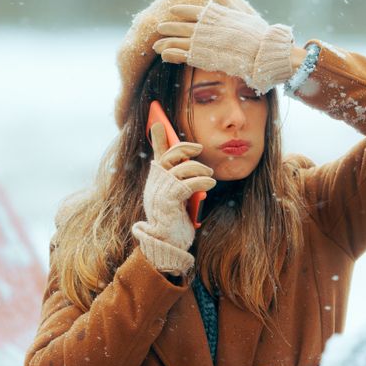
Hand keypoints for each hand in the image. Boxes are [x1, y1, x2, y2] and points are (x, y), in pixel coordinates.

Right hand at [131, 123, 215, 275]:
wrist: (167, 244)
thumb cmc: (174, 221)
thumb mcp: (178, 197)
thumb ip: (181, 180)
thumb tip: (189, 164)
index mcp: (156, 180)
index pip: (157, 154)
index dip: (158, 138)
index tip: (157, 121)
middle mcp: (155, 183)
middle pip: (170, 155)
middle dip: (185, 148)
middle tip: (198, 148)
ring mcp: (159, 191)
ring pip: (182, 168)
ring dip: (200, 168)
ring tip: (209, 174)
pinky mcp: (168, 201)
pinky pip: (187, 183)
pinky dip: (201, 180)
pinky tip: (210, 182)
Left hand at [151, 0, 295, 92]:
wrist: (261, 52)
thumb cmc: (256, 34)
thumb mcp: (241, 14)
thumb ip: (227, 5)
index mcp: (214, 15)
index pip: (192, 10)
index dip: (180, 10)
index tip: (172, 10)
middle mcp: (205, 27)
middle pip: (181, 26)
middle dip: (169, 27)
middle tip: (159, 28)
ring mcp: (202, 42)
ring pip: (177, 41)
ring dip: (165, 42)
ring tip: (156, 46)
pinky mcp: (202, 57)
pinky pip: (182, 55)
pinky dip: (171, 55)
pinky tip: (164, 56)